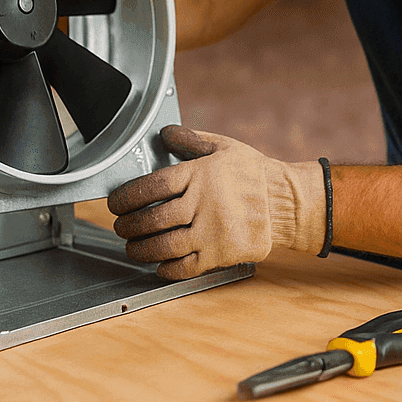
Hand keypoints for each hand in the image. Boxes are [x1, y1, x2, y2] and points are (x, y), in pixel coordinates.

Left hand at [107, 125, 324, 279]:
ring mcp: (211, 232)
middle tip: (121, 227)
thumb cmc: (253, 173)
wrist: (285, 202)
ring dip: (140, 249)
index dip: (127, 196)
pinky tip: (159, 264)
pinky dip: (166, 268)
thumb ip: (191, 140)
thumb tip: (164, 132)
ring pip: (163, 246)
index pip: (152, 185)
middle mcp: (203, 203)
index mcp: (200, 174)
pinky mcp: (220, 255)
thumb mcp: (223, 147)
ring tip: (133, 247)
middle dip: (128, 225)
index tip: (116, 203)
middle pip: (152, 219)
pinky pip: (184, 268)